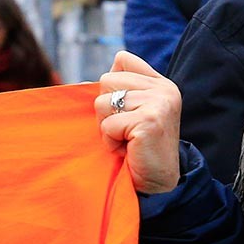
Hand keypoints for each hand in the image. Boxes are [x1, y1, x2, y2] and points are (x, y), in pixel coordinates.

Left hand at [94, 50, 181, 194]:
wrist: (157, 184)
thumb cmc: (137, 150)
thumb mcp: (129, 114)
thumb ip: (115, 93)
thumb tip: (80, 84)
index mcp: (159, 83)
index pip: (122, 59)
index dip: (113, 85)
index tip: (125, 111)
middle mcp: (163, 89)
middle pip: (106, 80)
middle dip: (106, 110)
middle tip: (125, 130)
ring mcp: (159, 102)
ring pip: (103, 102)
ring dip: (108, 128)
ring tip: (127, 141)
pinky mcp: (149, 120)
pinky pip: (108, 124)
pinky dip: (111, 142)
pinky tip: (128, 150)